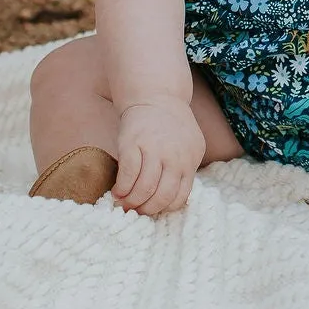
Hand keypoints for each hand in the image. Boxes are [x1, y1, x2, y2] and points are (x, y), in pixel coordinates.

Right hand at [112, 100, 204, 214]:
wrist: (156, 96)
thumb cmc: (171, 127)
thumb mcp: (189, 146)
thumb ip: (184, 169)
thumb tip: (173, 200)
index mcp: (190, 160)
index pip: (179, 197)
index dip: (163, 209)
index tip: (152, 210)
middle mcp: (175, 157)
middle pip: (161, 196)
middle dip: (146, 210)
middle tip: (136, 211)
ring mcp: (154, 150)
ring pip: (144, 189)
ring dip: (131, 202)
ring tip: (124, 203)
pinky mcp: (133, 143)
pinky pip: (127, 174)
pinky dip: (121, 188)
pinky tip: (117, 191)